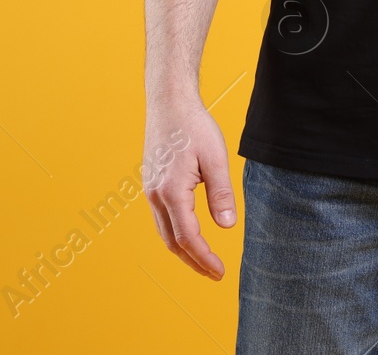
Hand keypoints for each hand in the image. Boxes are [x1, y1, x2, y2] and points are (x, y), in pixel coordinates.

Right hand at [143, 97, 236, 279]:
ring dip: (183, 251)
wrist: (169, 104)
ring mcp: (150, 190)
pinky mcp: (151, 184)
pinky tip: (189, 235)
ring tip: (203, 261)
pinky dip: (175, 234)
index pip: (188, 238)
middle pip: (172, 242)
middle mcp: (155, 195)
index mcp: (172, 192)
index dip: (204, 259)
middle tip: (214, 274)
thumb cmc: (194, 127)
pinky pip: (161, 219)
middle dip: (193, 262)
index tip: (220, 272)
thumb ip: (221, 194)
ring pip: (164, 232)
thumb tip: (227, 226)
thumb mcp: (215, 158)